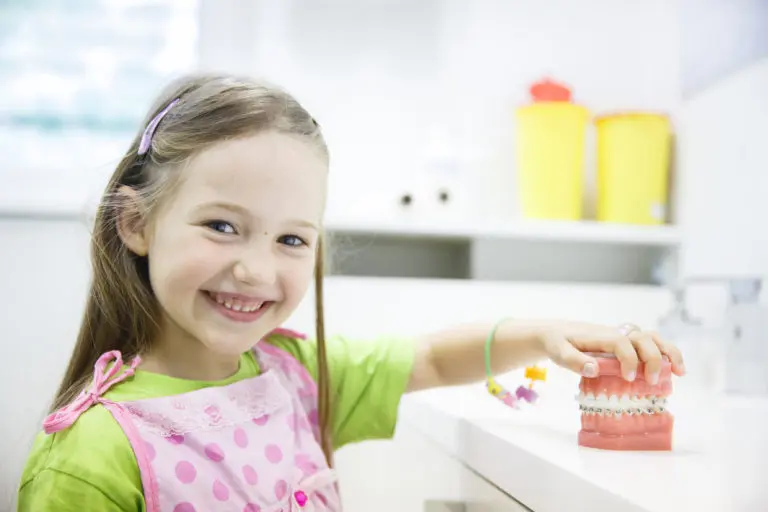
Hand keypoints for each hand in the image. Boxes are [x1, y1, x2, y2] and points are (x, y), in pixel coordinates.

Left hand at [538, 321, 685, 382]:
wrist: (557, 333)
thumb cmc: (559, 343)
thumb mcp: (558, 352)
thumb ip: (573, 361)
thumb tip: (595, 369)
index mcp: (601, 336)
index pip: (622, 342)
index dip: (630, 359)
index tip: (629, 378)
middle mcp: (616, 333)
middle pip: (644, 337)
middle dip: (653, 358)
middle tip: (652, 382)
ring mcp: (624, 337)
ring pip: (653, 338)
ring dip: (669, 352)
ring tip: (681, 372)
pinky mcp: (628, 345)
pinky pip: (651, 345)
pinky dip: (666, 354)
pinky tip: (674, 371)